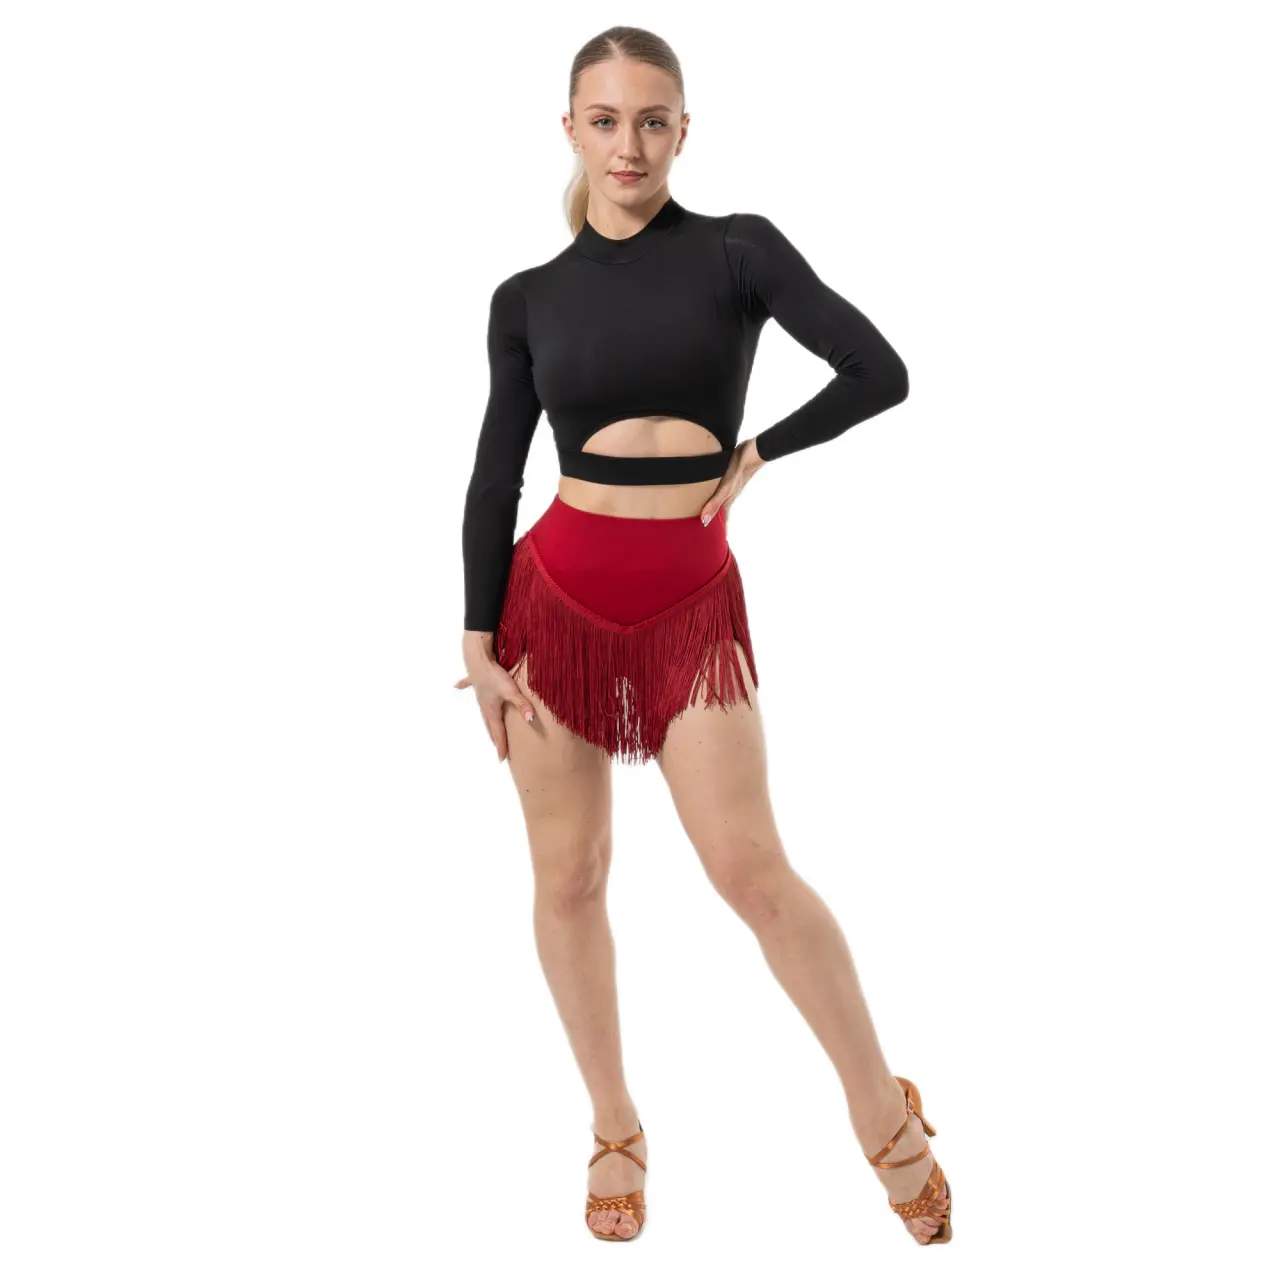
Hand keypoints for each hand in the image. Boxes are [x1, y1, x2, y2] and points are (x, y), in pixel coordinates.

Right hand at [455, 631, 536, 762]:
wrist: (478, 659)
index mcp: (492, 710)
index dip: (501, 746)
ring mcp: (478, 694)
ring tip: (488, 728)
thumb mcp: (511, 691)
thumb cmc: (495, 676)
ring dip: (487, 721)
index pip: (498, 733)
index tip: (502, 759)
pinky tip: (457, 686)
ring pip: (483, 712)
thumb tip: (531, 719)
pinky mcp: (475, 682)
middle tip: (498, 747)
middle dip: (494, 737)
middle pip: (490, 725)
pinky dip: (463, 686)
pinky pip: (468, 686)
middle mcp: (483, 706)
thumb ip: (522, 705)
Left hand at [699, 437, 764, 527]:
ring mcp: (729, 484)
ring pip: (719, 499)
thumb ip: (715, 503)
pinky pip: (719, 488)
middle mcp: (729, 494)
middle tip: (703, 529)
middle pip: (719, 510)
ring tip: (703, 511)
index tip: (714, 541)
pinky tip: (710, 488)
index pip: (722, 519)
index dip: (719, 530)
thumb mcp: (725, 488)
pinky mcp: (728, 475)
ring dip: (713, 506)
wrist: (752, 450)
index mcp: (728, 500)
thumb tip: (705, 522)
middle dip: (713, 520)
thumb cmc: (739, 469)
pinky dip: (714, 493)